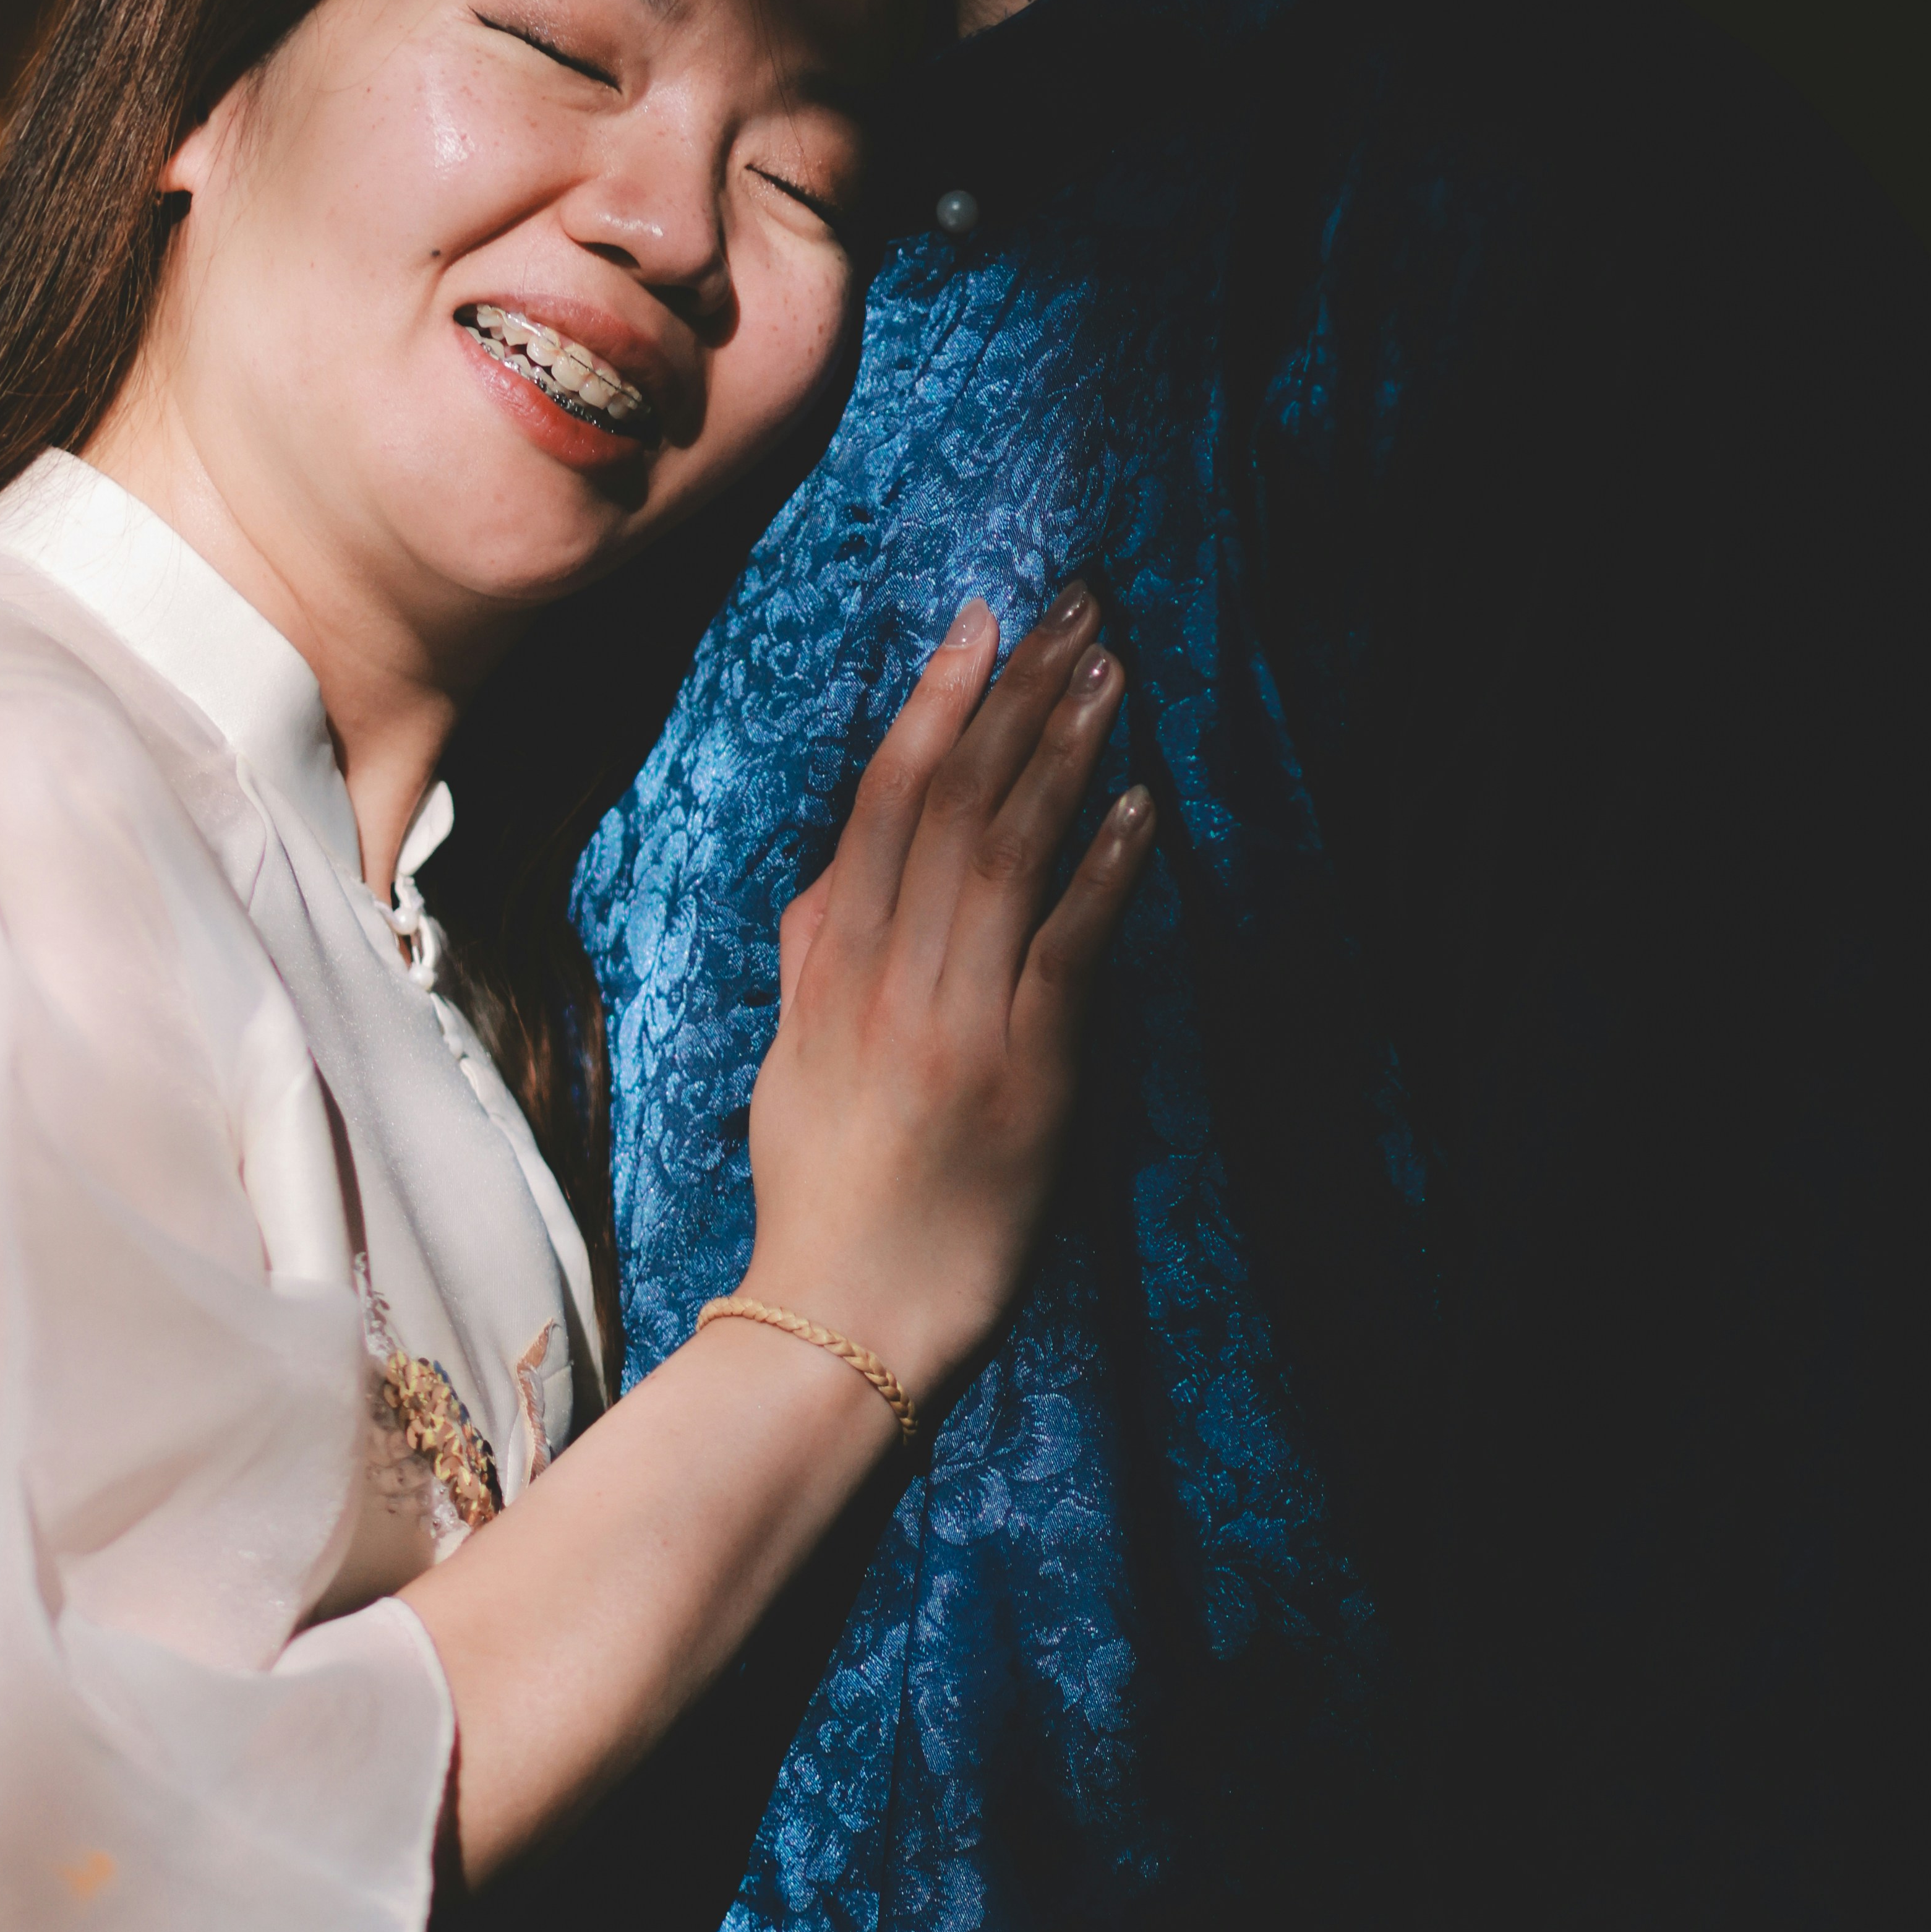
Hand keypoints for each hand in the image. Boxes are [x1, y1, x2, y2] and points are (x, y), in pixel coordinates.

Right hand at [738, 586, 1149, 1415]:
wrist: (842, 1318)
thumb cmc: (822, 1195)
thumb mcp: (791, 1062)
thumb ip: (811, 962)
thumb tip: (830, 878)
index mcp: (834, 966)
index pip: (886, 801)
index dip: (936, 703)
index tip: (980, 625)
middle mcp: (889, 975)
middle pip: (954, 802)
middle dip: (1017, 697)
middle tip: (1075, 613)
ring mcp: (953, 1021)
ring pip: (1006, 854)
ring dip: (1064, 755)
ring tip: (1112, 675)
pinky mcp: (1020, 1075)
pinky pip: (1064, 951)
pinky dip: (1102, 873)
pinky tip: (1139, 807)